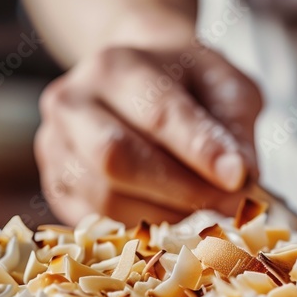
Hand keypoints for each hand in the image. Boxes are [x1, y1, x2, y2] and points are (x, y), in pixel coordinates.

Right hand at [35, 42, 262, 225]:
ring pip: (105, 199)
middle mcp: (71, 102)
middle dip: (181, 190)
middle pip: (117, 159)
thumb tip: (242, 176)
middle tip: (230, 205)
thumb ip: (234, 124)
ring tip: (208, 212)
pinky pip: (95, 223)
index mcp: (114, 65)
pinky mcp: (55, 186)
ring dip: (165, 217)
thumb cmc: (187, 83)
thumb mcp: (223, 84)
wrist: (138, 80)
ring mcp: (54, 147)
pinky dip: (141, 231)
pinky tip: (175, 219)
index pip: (158, 113)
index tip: (240, 178)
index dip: (200, 151)